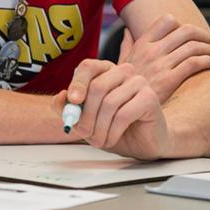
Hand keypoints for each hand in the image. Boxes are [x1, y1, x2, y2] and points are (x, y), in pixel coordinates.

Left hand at [54, 59, 169, 159]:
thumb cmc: (114, 128)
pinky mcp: (150, 98)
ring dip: (99, 128)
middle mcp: (124, 71)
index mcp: (106, 71)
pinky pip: (123, 114)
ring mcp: (139, 82)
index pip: (88, 66)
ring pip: (109, 103)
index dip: (78, 83)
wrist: (143, 142)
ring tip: (99, 141)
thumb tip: (60, 97)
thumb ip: (68, 108)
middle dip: (87, 115)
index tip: (73, 102)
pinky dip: (112, 132)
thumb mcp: (85, 120)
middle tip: (84, 133)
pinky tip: (111, 139)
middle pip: (97, 86)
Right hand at [118, 14, 209, 102]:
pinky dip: (208, 61)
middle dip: (203, 35)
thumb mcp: (121, 65)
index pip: (167, 20)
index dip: (182, 26)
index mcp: (142, 44)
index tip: (190, 37)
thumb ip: (126, 46)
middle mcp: (151, 51)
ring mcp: (159, 65)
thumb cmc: (123, 88)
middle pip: (186, 31)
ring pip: (194, 46)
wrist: (121, 110)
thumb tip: (128, 31)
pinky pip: (194, 63)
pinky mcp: (168, 80)